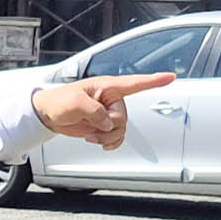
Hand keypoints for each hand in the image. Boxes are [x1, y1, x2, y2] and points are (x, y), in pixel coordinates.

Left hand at [32, 72, 175, 150]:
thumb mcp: (75, 103)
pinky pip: (117, 137)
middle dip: (109, 127)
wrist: (49, 115)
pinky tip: (98, 142)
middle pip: (124, 118)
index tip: (171, 77)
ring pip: (121, 130)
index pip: (135, 83)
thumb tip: (108, 124)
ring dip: (107, 137)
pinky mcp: (105, 125)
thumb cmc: (59, 102)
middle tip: (92, 127)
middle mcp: (112, 99)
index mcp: (107, 87)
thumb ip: (95, 112)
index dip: (154, 80)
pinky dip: (109, 142)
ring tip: (91, 135)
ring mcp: (110, 113)